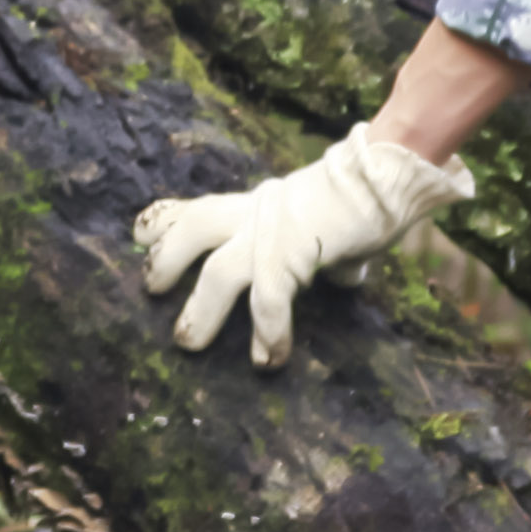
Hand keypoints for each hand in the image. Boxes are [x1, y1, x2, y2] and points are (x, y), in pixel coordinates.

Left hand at [132, 125, 474, 366]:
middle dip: (166, 258)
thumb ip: (331, 252)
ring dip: (200, 309)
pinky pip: (270, 299)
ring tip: (188, 340)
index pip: (202, 206)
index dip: (167, 222)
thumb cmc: (371, 195)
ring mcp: (272, 233)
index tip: (141, 237)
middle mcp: (257, 212)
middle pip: (194, 226)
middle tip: (151, 289)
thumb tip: (348, 274)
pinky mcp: (295, 253)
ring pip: (218, 271)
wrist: (390, 172)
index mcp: (261, 203)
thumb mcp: (336, 224)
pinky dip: (267, 332)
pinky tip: (268, 359)